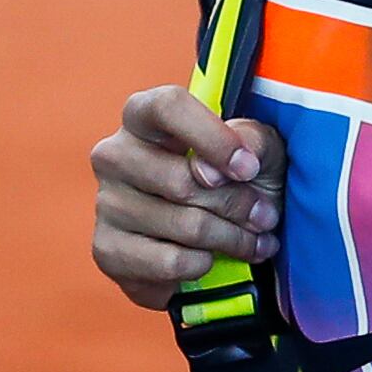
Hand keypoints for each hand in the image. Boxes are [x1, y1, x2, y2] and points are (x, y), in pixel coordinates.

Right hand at [89, 85, 286, 310]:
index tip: (249, 169)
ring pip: (184, 225)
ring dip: (231, 238)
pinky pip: (168, 262)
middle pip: (182, 179)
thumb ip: (250, 141)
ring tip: (251, 242)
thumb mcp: (261, 152)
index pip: (167, 107)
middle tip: (264, 217)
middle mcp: (114, 154)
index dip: (213, 138)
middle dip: (237, 204)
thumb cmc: (238, 183)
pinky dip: (203, 264)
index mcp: (145, 116)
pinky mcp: (107, 249)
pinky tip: (211, 259)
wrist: (219, 244)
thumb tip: (208, 171)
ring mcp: (106, 202)